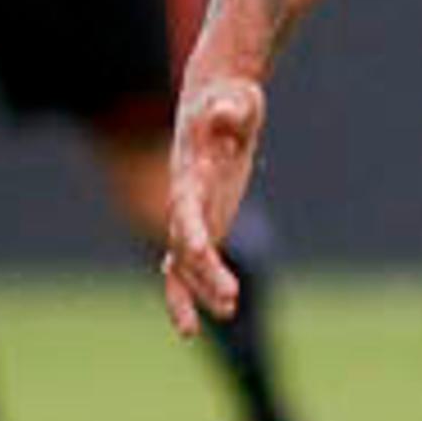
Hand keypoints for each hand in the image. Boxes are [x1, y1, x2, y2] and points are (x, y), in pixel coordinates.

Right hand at [159, 73, 266, 336]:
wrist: (216, 101)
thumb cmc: (230, 100)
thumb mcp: (237, 100)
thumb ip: (230, 110)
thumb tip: (225, 111)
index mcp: (191, 172)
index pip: (187, 208)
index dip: (193, 232)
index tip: (204, 254)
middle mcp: (185, 198)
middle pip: (186, 245)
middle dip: (204, 276)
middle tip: (231, 302)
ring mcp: (192, 212)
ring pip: (185, 262)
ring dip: (202, 290)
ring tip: (230, 312)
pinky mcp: (205, 220)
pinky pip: (190, 263)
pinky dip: (194, 288)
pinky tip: (194, 320)